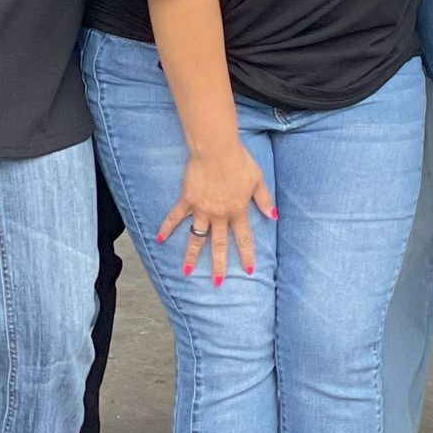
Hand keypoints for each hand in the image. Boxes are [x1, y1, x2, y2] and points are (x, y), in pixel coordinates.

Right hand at [157, 143, 274, 285]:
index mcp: (238, 210)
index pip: (244, 238)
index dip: (247, 255)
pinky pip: (175, 217)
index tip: (248, 271)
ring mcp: (201, 209)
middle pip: (219, 244)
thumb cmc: (239, 161)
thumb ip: (264, 200)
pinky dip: (167, 227)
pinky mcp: (187, 200)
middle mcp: (219, 214)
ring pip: (196, 238)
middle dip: (219, 265)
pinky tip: (159, 239)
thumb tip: (274, 216)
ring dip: (191, 256)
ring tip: (187, 272)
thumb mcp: (257, 180)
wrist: (216, 149)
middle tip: (217, 283)